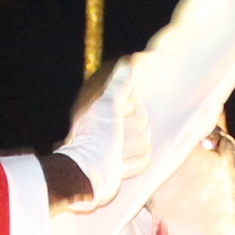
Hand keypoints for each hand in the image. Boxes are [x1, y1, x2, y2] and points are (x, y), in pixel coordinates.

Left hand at [52, 61, 149, 211]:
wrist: (88, 172)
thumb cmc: (96, 137)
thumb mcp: (107, 107)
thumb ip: (119, 87)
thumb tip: (128, 62)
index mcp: (110, 113)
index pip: (136, 106)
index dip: (129, 111)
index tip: (117, 116)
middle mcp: (116, 129)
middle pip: (143, 125)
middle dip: (132, 133)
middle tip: (115, 139)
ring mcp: (122, 149)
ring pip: (145, 144)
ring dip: (131, 150)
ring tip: (116, 154)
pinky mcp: (125, 168)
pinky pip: (144, 162)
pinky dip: (133, 164)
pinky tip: (120, 167)